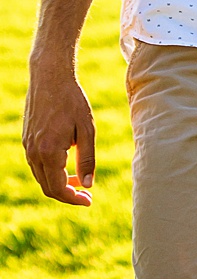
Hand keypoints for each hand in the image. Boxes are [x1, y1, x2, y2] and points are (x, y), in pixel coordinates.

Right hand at [22, 65, 95, 205]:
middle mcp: (33, 152)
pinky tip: (66, 164)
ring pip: (41, 177)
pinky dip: (51, 171)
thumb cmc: (73, 100)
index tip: (89, 201)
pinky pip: (37, 164)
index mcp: (49, 151)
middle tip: (86, 194)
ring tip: (79, 180)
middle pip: (47, 187)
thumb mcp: (87, 129)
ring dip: (58, 183)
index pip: (58, 188)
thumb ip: (87, 159)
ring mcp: (27, 146)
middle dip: (67, 194)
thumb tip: (88, 185)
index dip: (73, 199)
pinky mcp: (26, 140)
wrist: (50, 77)